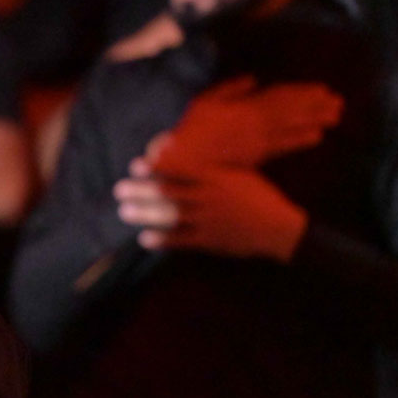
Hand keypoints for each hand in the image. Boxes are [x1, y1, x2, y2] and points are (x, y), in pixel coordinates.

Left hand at [114, 155, 307, 261]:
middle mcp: (208, 198)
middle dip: (142, 191)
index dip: (156, 168)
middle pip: (169, 193)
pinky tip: (144, 238)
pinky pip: (181, 240)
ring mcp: (207, 220)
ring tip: (124, 211)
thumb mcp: (238, 174)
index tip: (136, 165)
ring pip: (171, 215)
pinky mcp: (209, 240)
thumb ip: (212, 168)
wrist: (278, 228)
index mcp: (215, 178)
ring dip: (145, 214)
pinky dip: (162, 239)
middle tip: (119, 189)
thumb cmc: (256, 196)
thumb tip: (188, 157)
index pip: (181, 170)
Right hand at [152, 77, 342, 173]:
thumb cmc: (189, 129)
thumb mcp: (204, 101)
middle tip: (339, 103)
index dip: (304, 93)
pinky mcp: (256, 157)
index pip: (281, 97)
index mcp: (246, 107)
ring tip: (335, 117)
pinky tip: (317, 137)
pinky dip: (301, 140)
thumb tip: (252, 80)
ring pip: (292, 128)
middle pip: (293, 112)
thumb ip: (230, 89)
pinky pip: (283, 146)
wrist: (184, 162)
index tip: (324, 90)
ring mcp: (258, 141)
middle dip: (317, 107)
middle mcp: (257, 123)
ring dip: (315, 121)